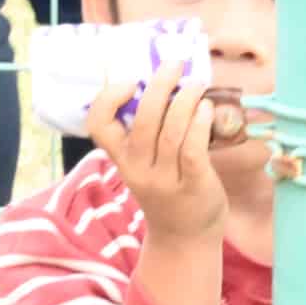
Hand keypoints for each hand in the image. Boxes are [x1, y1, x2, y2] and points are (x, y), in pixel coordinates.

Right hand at [87, 60, 228, 244]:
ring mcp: (165, 180)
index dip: (108, 100)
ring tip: (197, 84)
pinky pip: (192, 149)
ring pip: (171, 131)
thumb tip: (166, 84)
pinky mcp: (192, 185)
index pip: (98, 127)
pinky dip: (199, 123)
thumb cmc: (167, 192)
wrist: (184, 240)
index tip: (129, 83)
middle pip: (143, 120)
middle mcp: (138, 169)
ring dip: (185, 100)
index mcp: (122, 160)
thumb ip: (148, 134)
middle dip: (159, 86)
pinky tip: (207, 108)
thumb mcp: (145, 166)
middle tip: (175, 65)